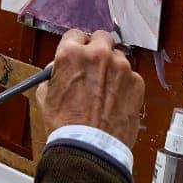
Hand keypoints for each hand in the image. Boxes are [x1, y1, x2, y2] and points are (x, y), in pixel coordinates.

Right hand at [36, 30, 144, 148]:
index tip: (79, 52)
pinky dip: (124, 85)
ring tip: (105, 89)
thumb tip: (59, 68)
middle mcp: (97, 55)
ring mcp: (120, 67)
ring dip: (112, 67)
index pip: (75, 34)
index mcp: (71, 54)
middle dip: (98, 49)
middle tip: (95, 65)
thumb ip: (54, 74)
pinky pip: (131, 76)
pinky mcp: (136, 82)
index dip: (76, 45)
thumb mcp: (46, 95)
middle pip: (101, 37)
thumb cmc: (66, 126)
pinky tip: (115, 101)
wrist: (90, 148)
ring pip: (118, 56)